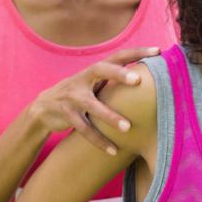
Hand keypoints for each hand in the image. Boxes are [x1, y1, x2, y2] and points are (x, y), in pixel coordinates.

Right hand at [28, 46, 159, 154]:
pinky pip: (84, 129)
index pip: (118, 56)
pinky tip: (114, 151)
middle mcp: (83, 79)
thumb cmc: (79, 94)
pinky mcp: (66, 115)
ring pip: (92, 106)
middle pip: (101, 70)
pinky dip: (99, 141)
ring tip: (128, 128)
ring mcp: (73, 97)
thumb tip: (148, 79)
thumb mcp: (93, 84)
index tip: (158, 51)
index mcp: (94, 70)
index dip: (137, 52)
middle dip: (119, 74)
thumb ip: (114, 80)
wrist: (43, 107)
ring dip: (110, 117)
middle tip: (139, 81)